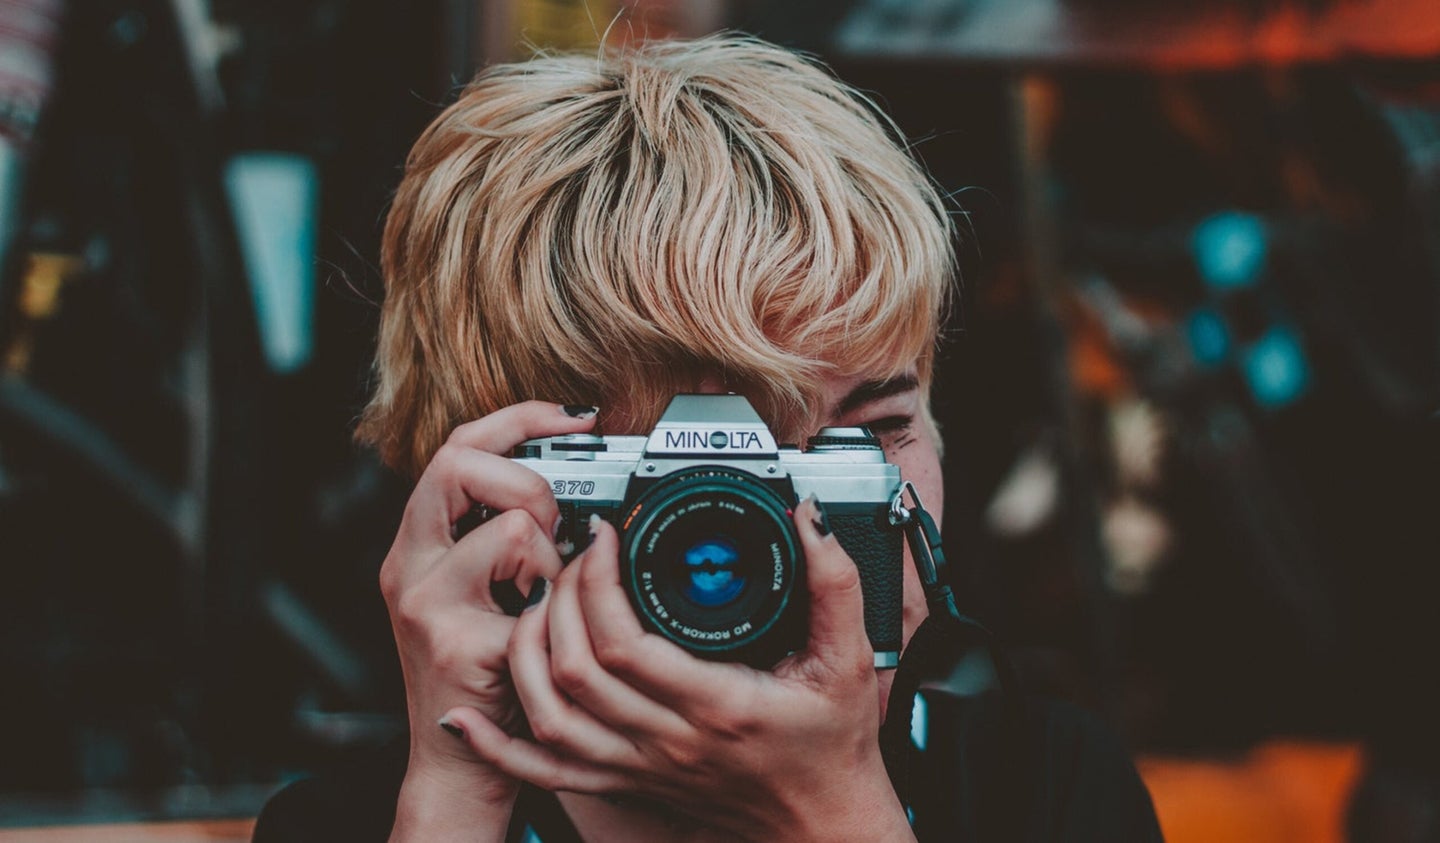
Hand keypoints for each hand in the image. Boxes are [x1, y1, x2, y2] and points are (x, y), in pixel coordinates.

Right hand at [378, 402, 596, 837]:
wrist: (461, 758)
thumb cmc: (487, 667)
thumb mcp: (483, 588)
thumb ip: (505, 531)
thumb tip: (574, 479)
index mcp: (419, 542)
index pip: (458, 445)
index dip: (518, 417)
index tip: (574, 417)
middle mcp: (409, 564)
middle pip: (459, 462)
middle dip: (528, 482)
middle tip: (552, 526)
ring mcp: (426, 603)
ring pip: (510, 525)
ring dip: (551, 554)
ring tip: (545, 592)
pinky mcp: (457, 643)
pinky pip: (535, 593)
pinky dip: (555, 604)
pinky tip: (542, 630)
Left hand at [443, 496, 915, 841]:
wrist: (823, 822)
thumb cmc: (833, 744)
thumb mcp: (849, 658)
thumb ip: (835, 583)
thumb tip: (807, 520)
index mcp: (716, 705)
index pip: (626, 645)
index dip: (598, 583)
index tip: (605, 536)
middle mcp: (668, 742)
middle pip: (575, 672)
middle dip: (559, 599)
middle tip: (571, 555)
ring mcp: (640, 768)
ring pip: (549, 717)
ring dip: (525, 655)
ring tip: (535, 602)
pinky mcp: (626, 784)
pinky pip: (546, 771)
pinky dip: (497, 746)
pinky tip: (466, 717)